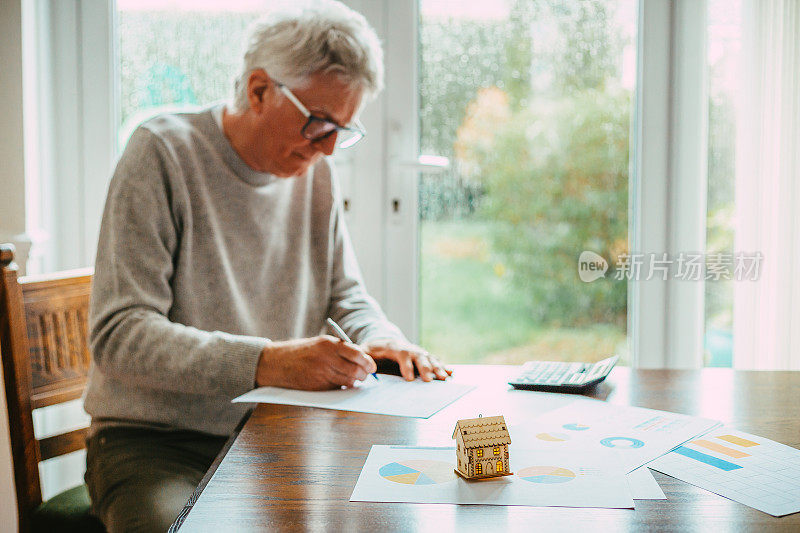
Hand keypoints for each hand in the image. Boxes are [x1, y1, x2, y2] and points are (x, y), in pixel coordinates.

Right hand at [255, 335, 376, 389]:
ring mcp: (322, 374)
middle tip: (366, 375)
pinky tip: (341, 383)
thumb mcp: (321, 343)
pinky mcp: (318, 387)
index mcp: (329, 344)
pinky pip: (338, 389)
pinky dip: (343, 387)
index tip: (372, 366)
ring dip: (354, 382)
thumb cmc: (302, 352)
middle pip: (356, 370)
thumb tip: (363, 358)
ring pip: (348, 381)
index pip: (357, 354)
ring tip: (354, 378)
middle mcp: (327, 359)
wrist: (278, 363)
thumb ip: (341, 349)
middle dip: (364, 375)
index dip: (368, 362)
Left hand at [362, 339, 451, 381]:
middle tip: (428, 381)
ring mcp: (416, 352)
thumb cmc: (370, 351)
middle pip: (418, 355)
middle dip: (424, 368)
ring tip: (443, 379)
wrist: (380, 342)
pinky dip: (443, 367)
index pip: (401, 353)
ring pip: (429, 358)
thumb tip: (366, 368)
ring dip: (437, 368)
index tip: (409, 379)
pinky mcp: (422, 357)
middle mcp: (408, 348)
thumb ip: (362, 358)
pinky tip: (450, 373)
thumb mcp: (362, 352)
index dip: (406, 365)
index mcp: (392, 346)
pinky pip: (434, 361)